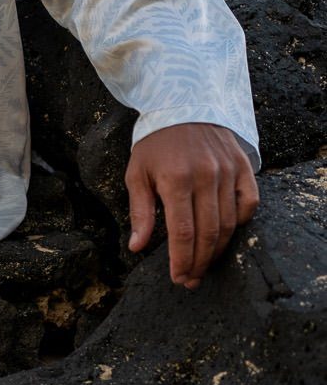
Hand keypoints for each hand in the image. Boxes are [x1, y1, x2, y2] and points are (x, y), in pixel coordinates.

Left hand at [125, 122, 258, 290]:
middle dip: (199, 262)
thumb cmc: (155, 144)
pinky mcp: (243, 167)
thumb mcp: (137, 174)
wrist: (183, 104)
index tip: (179, 278)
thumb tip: (137, 248)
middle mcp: (205, 176)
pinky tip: (226, 235)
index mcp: (176, 180)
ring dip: (217, 250)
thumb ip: (140, 212)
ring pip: (229, 223)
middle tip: (191, 280)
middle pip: (208, 233)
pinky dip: (241, 222)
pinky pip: (248, 203)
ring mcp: (227, 171)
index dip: (182, 260)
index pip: (183, 232)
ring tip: (205, 265)